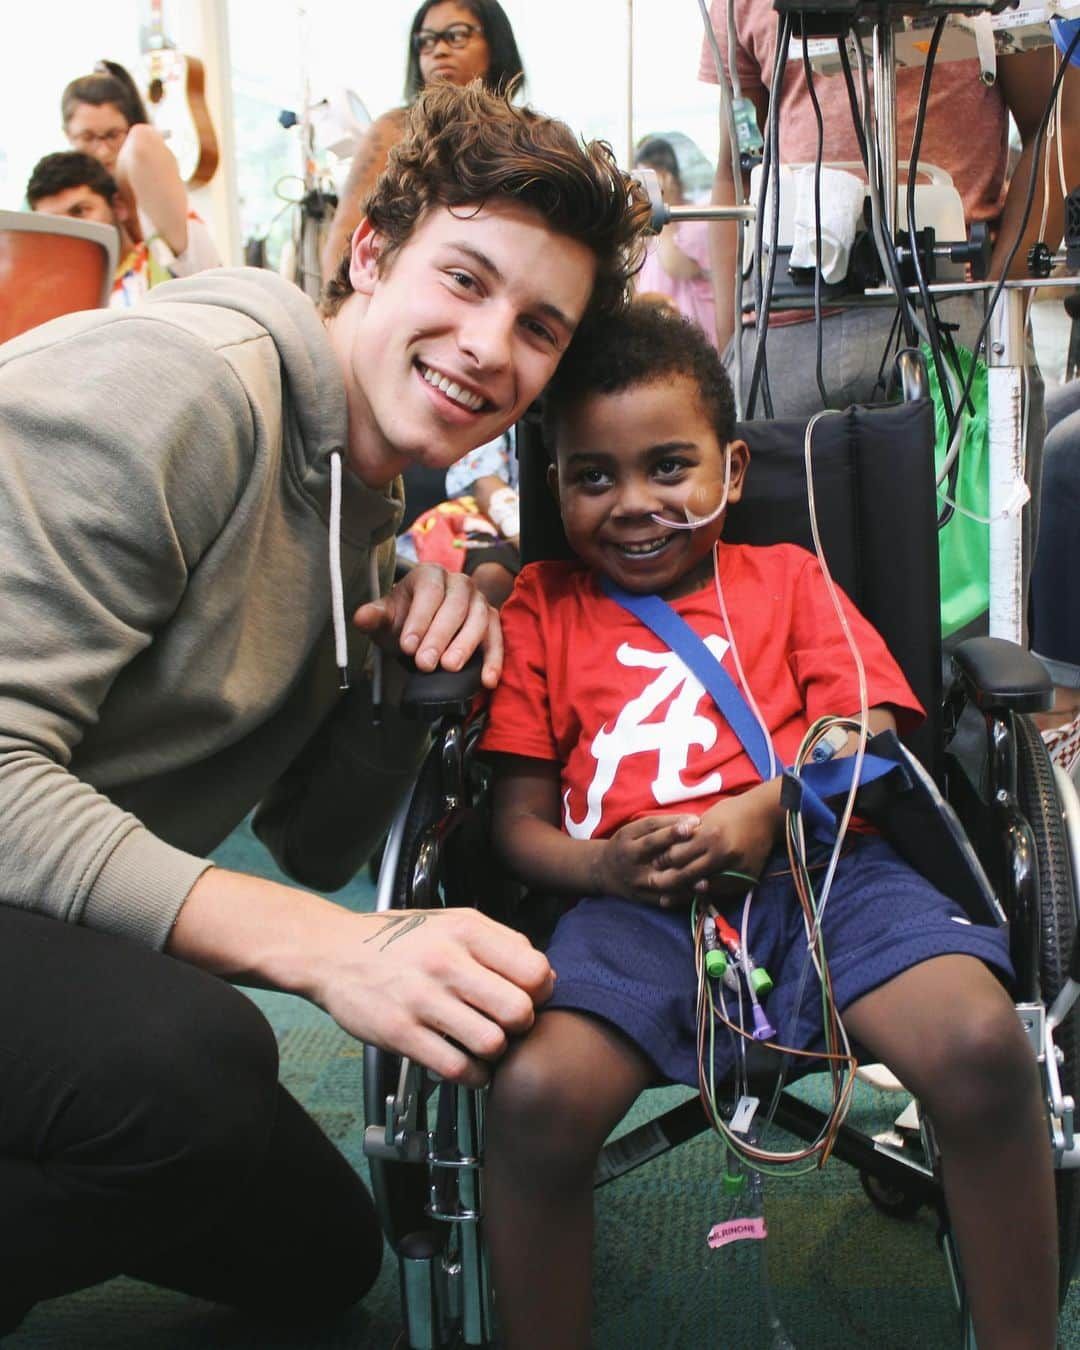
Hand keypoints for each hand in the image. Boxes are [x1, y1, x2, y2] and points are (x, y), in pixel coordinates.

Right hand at [170, 871, 549, 1087]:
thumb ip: (501, 944)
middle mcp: (446, 961)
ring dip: (494, 1053)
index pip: (535, 971)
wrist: (333, 952)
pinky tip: (464, 1062)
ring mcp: (422, 999)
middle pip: (519, 1011)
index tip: (525, 997)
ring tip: (483, 1044)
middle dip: (521, 1026)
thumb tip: (545, 977)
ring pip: (491, 1044)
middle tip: (506, 1025)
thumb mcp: (452, 922)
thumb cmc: (399, 940)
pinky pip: (457, 1069)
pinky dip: (470, 1074)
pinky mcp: (400, 1033)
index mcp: (466, 930)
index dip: (539, 992)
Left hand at [352, 563, 502, 688]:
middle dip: (439, 636)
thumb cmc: (404, 620)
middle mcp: (459, 583)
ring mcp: (480, 602)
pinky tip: (487, 680)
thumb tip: (360, 617)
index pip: (429, 591)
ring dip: (465, 645)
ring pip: (479, 620)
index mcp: (430, 574)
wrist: (424, 628)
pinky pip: (497, 638)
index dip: (419, 619)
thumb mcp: (386, 618)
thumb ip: (374, 617)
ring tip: (450, 668)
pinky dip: (494, 660)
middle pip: (455, 606)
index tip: (407, 646)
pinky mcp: (493, 622)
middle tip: (424, 663)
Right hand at [598, 813, 701, 906]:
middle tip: (698, 836)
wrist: (604, 871)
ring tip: (704, 875)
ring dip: (683, 877)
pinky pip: (663, 897)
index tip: (694, 820)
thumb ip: (659, 826)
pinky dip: (681, 895)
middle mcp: (629, 857)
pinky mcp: (641, 897)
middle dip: (674, 840)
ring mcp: (635, 879)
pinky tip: (699, 891)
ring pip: (660, 877)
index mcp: (627, 837)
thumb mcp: (634, 831)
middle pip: (652, 846)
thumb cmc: (628, 845)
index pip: (649, 827)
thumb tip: (692, 821)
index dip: (672, 824)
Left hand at [659, 781, 782, 900]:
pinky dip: (705, 893)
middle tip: (654, 883)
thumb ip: (688, 836)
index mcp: (710, 835)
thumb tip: (665, 851)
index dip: (663, 860)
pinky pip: (720, 891)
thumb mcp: (707, 818)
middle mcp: (722, 854)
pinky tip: (692, 894)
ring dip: (683, 893)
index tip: (655, 862)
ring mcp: (735, 868)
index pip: (677, 855)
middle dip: (668, 881)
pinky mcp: (746, 878)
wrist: (766, 816)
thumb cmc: (732, 812)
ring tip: (667, 897)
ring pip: (702, 888)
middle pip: (686, 875)